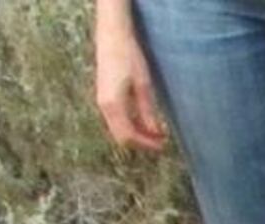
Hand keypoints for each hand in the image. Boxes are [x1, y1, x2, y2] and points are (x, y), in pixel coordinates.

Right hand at [93, 1, 168, 149]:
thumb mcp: (143, 85)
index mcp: (112, 104)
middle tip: (161, 143)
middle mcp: (103, 105)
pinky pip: (116, 119)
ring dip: (137, 134)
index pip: (128, 136)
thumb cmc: (129, 56)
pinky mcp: (104, 96)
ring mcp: (101, 101)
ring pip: (118, 129)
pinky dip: (131, 124)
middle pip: (121, 137)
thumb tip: (155, 133)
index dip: (146, 144)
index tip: (163, 145)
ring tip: (157, 134)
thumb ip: (148, 111)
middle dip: (142, 143)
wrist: (112, 36)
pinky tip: (146, 122)